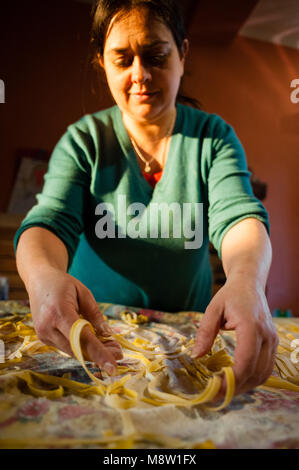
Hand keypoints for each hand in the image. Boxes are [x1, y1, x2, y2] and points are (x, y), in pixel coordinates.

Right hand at [27, 266, 122, 374]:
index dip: (99, 353)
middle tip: (119, 353)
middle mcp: (48, 327)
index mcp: (58, 312)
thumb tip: (108, 334)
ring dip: (92, 353)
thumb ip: (95, 315)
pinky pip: (66, 347)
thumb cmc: (63, 284)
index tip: (112, 366)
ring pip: (72, 352)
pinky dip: (81, 348)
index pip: (81, 338)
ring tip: (110, 346)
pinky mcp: (43, 338)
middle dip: (100, 354)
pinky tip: (94, 342)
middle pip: (78, 349)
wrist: (39, 280)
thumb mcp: (84, 293)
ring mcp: (43, 334)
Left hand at [191, 277, 278, 398]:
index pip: (245, 361)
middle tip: (217, 394)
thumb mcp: (213, 309)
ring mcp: (272, 340)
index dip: (232, 380)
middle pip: (255, 372)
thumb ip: (205, 332)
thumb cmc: (230, 295)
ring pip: (264, 373)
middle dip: (237, 387)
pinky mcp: (273, 342)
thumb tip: (196, 356)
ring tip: (226, 389)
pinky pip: (267, 367)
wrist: (250, 283)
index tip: (216, 389)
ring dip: (246, 386)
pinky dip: (253, 378)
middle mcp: (266, 335)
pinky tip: (238, 379)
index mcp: (251, 326)